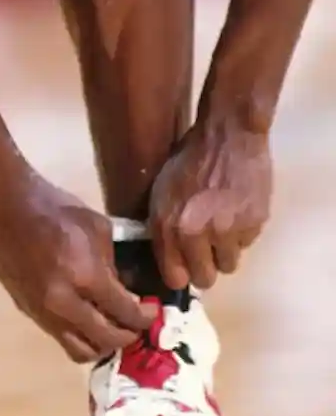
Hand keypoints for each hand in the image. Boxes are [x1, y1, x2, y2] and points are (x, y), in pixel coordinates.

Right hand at [0, 173, 150, 361]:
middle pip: (106, 340)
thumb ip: (113, 264)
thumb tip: (124, 289)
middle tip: (135, 324)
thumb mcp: (98, 228)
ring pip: (80, 350)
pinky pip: (60, 336)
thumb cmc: (56, 209)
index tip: (153, 312)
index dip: (145, 317)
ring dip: (101, 344)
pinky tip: (85, 319)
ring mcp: (43, 311)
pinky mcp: (28, 312)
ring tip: (110, 329)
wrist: (6, 208)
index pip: (125, 312)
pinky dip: (78, 335)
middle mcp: (64, 302)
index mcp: (85, 275)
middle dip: (128, 335)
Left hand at [149, 119, 272, 289]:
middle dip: (205, 267)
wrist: (228, 136)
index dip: (180, 273)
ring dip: (225, 250)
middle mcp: (198, 233)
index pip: (175, 277)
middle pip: (205, 279)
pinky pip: (247, 244)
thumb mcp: (161, 193)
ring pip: (229, 264)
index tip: (183, 266)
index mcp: (170, 225)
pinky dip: (242, 233)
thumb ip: (163, 229)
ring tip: (222, 224)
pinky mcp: (254, 224)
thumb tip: (169, 259)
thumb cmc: (188, 160)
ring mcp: (229, 230)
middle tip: (206, 250)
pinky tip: (237, 210)